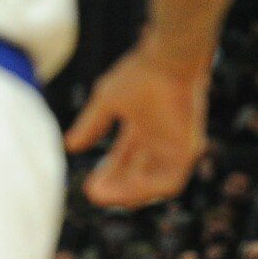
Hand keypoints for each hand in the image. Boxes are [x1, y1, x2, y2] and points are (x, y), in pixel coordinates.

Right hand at [66, 29, 210, 208]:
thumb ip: (91, 126)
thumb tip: (69, 147)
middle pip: (138, 173)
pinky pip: (171, 180)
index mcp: (143, 129)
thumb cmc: (139, 74)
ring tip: (108, 197)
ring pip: (154, 182)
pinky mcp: (188, 150)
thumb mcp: (107, 103)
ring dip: (131, 193)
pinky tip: (129, 191)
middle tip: (95, 195)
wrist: (168, 62)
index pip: (124, 159)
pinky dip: (150, 188)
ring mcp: (175, 147)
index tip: (88, 186)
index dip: (107, 174)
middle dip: (116, 187)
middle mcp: (161, 141)